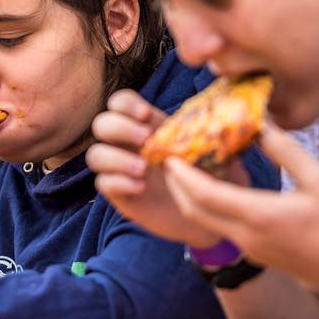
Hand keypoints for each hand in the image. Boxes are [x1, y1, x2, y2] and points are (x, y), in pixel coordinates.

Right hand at [88, 89, 222, 247]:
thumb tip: (223, 121)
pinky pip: (103, 183)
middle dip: (119, 128)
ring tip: (143, 169)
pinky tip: (140, 188)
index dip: (126, 104)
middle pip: (102, 124)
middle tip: (145, 140)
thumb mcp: (218, 152)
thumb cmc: (213, 178)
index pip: (120, 103)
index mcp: (148, 126)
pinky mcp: (119, 194)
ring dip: (115, 158)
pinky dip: (118, 182)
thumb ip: (214, 135)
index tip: (145, 115)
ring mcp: (121, 169)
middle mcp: (128, 145)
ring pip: (95, 154)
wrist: (208, 215)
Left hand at [163, 124, 318, 295]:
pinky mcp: (255, 253)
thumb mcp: (317, 178)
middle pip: (194, 212)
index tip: (169, 156)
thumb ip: (284, 150)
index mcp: (258, 215)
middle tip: (169, 161)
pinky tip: (216, 190)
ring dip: (191, 198)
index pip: (204, 195)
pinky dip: (209, 208)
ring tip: (187, 172)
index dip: (182, 176)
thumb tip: (261, 123)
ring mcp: (249, 248)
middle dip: (176, 187)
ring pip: (205, 223)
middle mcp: (246, 236)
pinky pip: (221, 228)